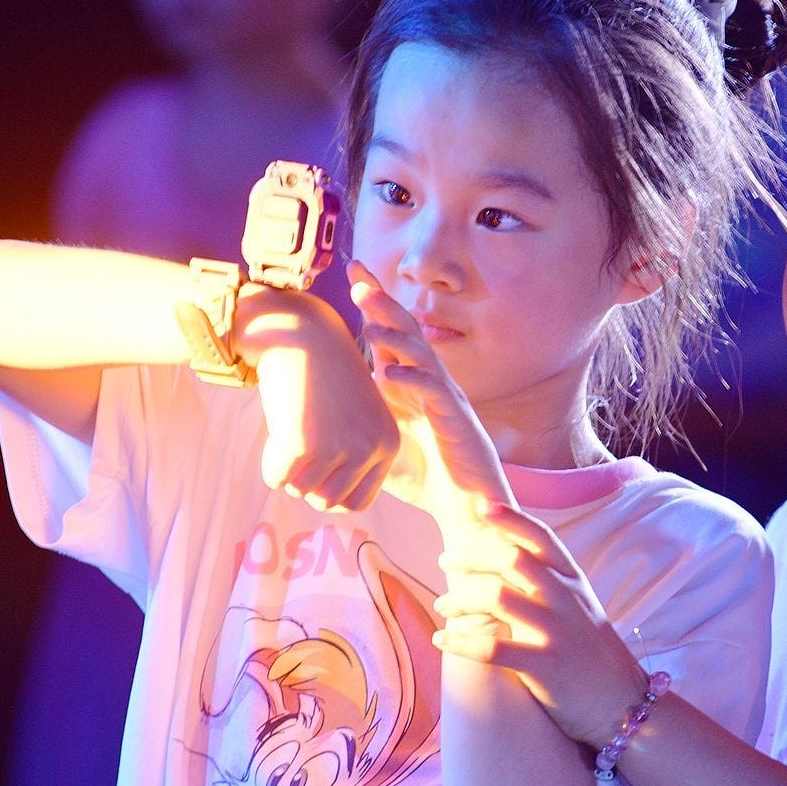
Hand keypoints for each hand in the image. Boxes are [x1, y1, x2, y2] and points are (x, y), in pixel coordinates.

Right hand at [235, 285, 398, 510]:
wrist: (302, 335)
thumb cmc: (322, 377)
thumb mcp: (354, 418)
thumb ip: (352, 458)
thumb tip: (329, 504)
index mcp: (388, 443)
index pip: (358, 501)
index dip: (331, 490)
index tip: (318, 466)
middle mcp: (371, 448)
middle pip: (328, 502)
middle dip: (306, 482)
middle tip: (299, 447)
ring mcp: (341, 448)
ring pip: (301, 490)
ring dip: (288, 470)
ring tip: (291, 431)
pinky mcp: (306, 445)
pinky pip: (276, 478)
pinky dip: (269, 461)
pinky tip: (279, 427)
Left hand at [349, 261, 511, 523]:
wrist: (468, 510)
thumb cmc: (430, 477)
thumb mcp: (384, 444)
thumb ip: (362, 422)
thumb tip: (318, 415)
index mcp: (412, 384)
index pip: (393, 335)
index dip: (376, 305)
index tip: (353, 275)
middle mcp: (430, 384)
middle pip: (408, 333)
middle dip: (384, 305)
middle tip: (359, 280)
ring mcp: (446, 401)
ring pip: (423, 357)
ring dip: (397, 338)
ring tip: (370, 325)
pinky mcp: (457, 423)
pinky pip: (435, 395)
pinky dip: (413, 381)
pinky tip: (391, 373)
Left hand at [431, 502, 649, 748]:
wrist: (621, 702)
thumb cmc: (590, 652)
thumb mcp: (578, 606)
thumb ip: (548, 582)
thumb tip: (504, 561)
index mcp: (572, 580)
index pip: (540, 537)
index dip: (510, 518)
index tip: (481, 506)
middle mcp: (565, 598)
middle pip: (512, 560)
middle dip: (472, 556)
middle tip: (445, 561)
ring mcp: (556, 631)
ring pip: (498, 598)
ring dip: (460, 598)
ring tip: (441, 606)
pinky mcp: (545, 666)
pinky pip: (493, 649)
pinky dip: (460, 641)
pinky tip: (441, 639)